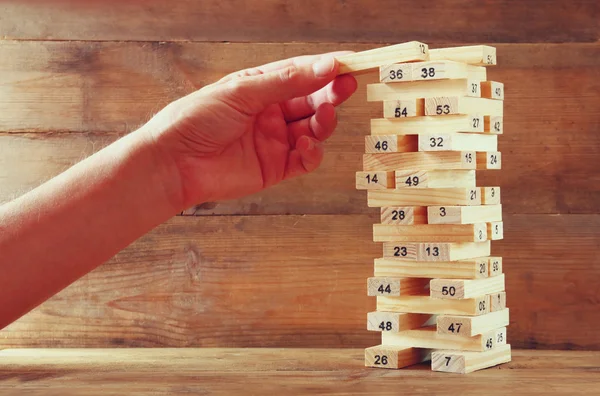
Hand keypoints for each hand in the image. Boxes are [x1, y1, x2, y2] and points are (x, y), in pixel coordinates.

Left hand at [143, 52, 356, 208]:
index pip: (301, 74)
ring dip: (323, 122)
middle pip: (312, 100)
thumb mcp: (243, 91)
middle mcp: (271, 112)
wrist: (174, 162)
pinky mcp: (275, 168)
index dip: (326, 69)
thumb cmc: (197, 118)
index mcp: (261, 87)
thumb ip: (287, 81)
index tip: (350, 64)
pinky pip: (305, 159)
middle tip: (347, 86)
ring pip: (313, 129)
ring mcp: (274, 141)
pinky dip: (312, 152)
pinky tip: (305, 145)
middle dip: (331, 93)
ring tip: (322, 115)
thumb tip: (326, 66)